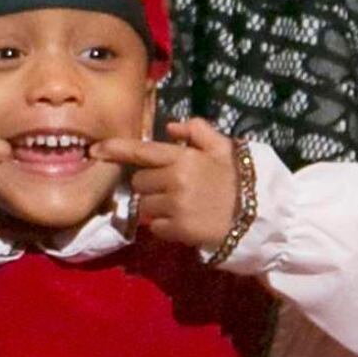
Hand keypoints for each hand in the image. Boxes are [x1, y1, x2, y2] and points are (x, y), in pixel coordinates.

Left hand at [96, 114, 240, 255]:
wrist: (262, 216)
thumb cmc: (241, 179)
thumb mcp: (225, 148)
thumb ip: (198, 131)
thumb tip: (171, 125)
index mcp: (184, 158)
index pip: (141, 151)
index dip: (115, 149)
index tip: (95, 150)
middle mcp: (175, 181)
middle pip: (140, 182)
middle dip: (150, 184)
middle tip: (171, 187)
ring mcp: (176, 207)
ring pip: (146, 205)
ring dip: (156, 206)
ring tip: (180, 205)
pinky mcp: (180, 231)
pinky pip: (156, 228)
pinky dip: (164, 226)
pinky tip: (183, 221)